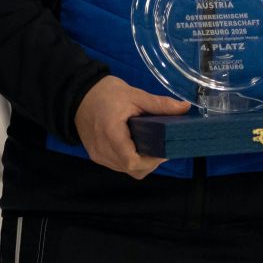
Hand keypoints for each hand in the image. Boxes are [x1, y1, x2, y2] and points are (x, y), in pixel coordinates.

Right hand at [72, 75, 190, 178]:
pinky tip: (135, 145)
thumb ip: (160, 104)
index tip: (164, 149)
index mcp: (111, 134)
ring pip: (125, 170)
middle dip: (150, 162)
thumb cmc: (106, 93)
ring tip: (149, 145)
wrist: (78, 94)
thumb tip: (185, 108)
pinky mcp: (96, 156)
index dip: (151, 161)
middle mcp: (102, 150)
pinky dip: (129, 159)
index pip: (132, 162)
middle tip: (161, 147)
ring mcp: (98, 155)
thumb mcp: (135, 95)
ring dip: (140, 162)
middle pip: (132, 169)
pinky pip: (117, 165)